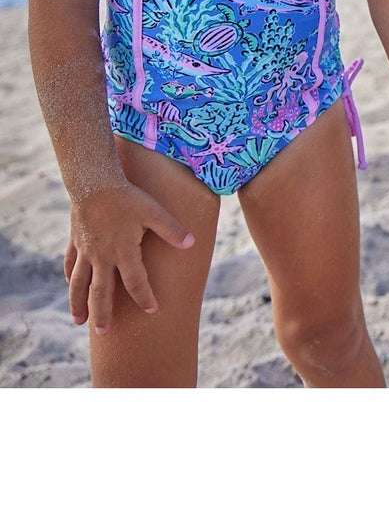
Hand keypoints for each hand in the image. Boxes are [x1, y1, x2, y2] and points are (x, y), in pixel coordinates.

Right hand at [63, 185, 194, 332]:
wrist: (94, 183)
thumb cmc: (128, 197)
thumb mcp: (154, 212)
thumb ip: (172, 229)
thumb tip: (191, 243)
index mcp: (123, 252)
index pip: (136, 282)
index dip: (145, 297)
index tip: (152, 310)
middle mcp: (102, 256)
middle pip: (101, 292)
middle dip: (103, 313)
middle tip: (104, 333)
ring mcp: (85, 251)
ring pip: (79, 284)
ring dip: (79, 303)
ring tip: (79, 321)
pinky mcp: (75, 242)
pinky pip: (70, 264)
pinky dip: (70, 277)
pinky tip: (71, 286)